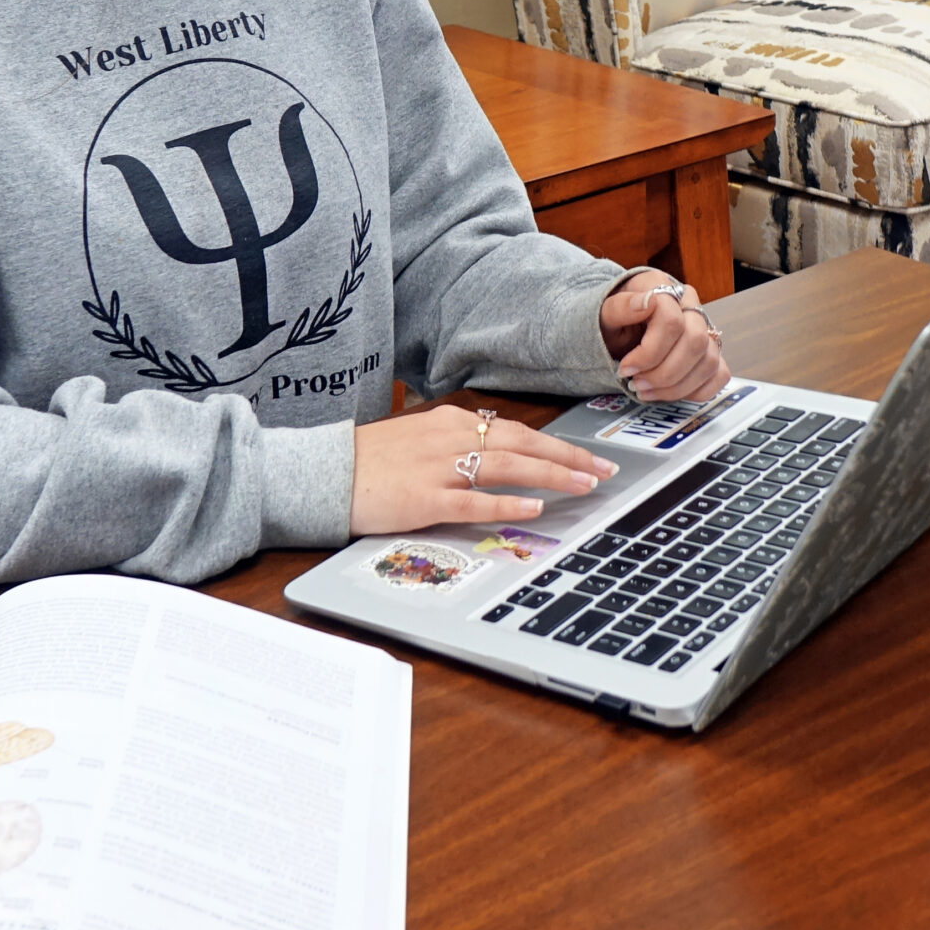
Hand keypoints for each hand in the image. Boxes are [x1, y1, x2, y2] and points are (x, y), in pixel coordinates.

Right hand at [350, 404, 617, 535]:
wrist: (325, 472)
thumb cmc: (371, 460)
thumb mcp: (419, 439)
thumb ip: (458, 445)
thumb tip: (499, 455)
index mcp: (451, 421)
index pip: (515, 431)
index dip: (555, 446)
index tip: (587, 459)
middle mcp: (450, 437)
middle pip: (522, 443)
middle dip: (568, 458)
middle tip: (604, 472)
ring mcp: (438, 468)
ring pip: (508, 466)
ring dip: (551, 475)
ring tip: (584, 486)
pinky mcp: (424, 499)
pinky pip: (474, 500)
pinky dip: (507, 503)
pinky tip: (534, 507)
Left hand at [599, 268, 729, 405]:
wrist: (622, 327)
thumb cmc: (615, 320)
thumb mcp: (604, 312)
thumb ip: (620, 306)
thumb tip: (646, 302)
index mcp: (665, 290)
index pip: (672, 322)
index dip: (648, 353)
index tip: (626, 369)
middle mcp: (691, 306)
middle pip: (695, 342)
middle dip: (664, 373)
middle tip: (637, 385)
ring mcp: (705, 329)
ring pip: (709, 362)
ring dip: (676, 387)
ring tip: (648, 391)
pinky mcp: (711, 351)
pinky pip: (719, 375)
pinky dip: (695, 391)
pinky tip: (669, 392)